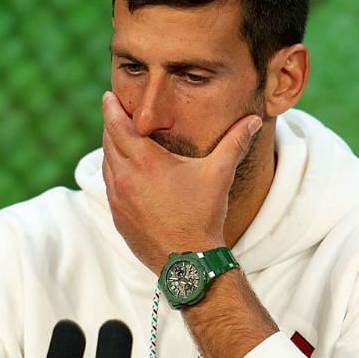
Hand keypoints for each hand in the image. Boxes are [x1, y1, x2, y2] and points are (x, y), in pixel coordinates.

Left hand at [100, 91, 261, 271]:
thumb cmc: (203, 215)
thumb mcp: (219, 174)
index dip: (111, 108)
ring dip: (112, 150)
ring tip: (121, 140)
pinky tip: (126, 173)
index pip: (117, 125)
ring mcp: (117, 199)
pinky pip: (109, 187)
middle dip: (111, 126)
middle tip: (116, 113)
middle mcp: (124, 178)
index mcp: (144, 162)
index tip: (109, 96)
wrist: (188, 260)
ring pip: (106, 165)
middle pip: (108, 142)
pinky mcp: (118, 217)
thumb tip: (252, 120)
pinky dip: (114, 174)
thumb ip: (234, 142)